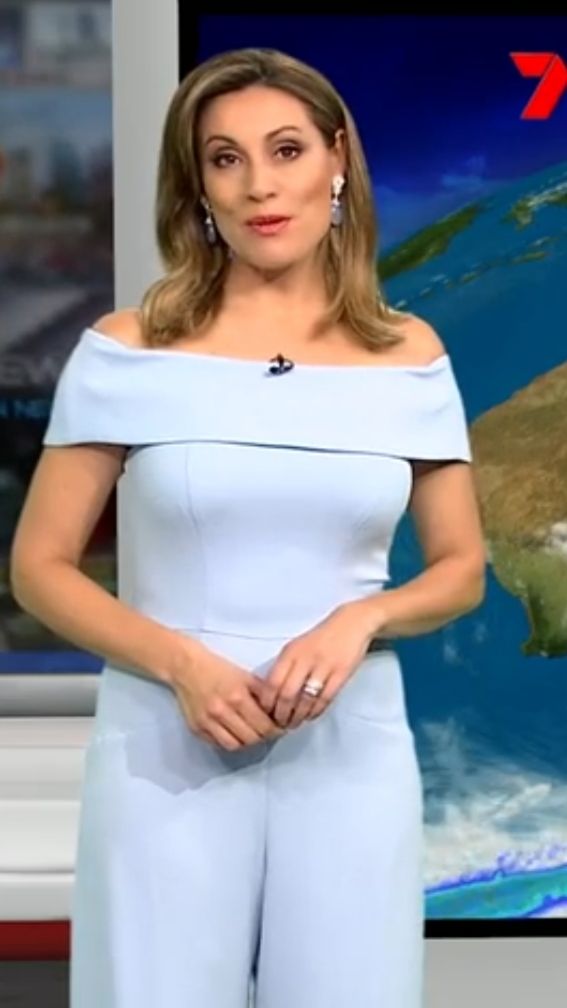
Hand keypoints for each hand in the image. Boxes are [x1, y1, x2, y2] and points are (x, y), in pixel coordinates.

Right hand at [170, 638, 286, 749]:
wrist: (187, 667)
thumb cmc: (219, 669)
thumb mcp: (246, 676)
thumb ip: (263, 694)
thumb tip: (279, 713)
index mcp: (237, 696)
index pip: (264, 726)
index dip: (275, 730)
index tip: (279, 728)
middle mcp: (222, 711)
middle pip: (251, 738)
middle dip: (263, 737)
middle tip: (267, 732)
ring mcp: (207, 722)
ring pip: (236, 745)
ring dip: (247, 743)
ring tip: (252, 734)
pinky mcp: (197, 728)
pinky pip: (219, 744)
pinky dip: (230, 742)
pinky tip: (235, 733)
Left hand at [251, 601, 382, 729]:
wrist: (351, 625)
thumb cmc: (320, 639)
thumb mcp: (297, 647)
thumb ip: (284, 667)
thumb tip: (269, 695)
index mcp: (290, 652)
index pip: (272, 682)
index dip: (267, 703)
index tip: (266, 714)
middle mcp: (305, 658)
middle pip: (287, 694)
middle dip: (281, 714)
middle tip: (280, 724)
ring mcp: (324, 666)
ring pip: (305, 700)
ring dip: (298, 716)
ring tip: (294, 724)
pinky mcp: (341, 673)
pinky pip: (325, 699)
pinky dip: (315, 712)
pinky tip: (310, 716)